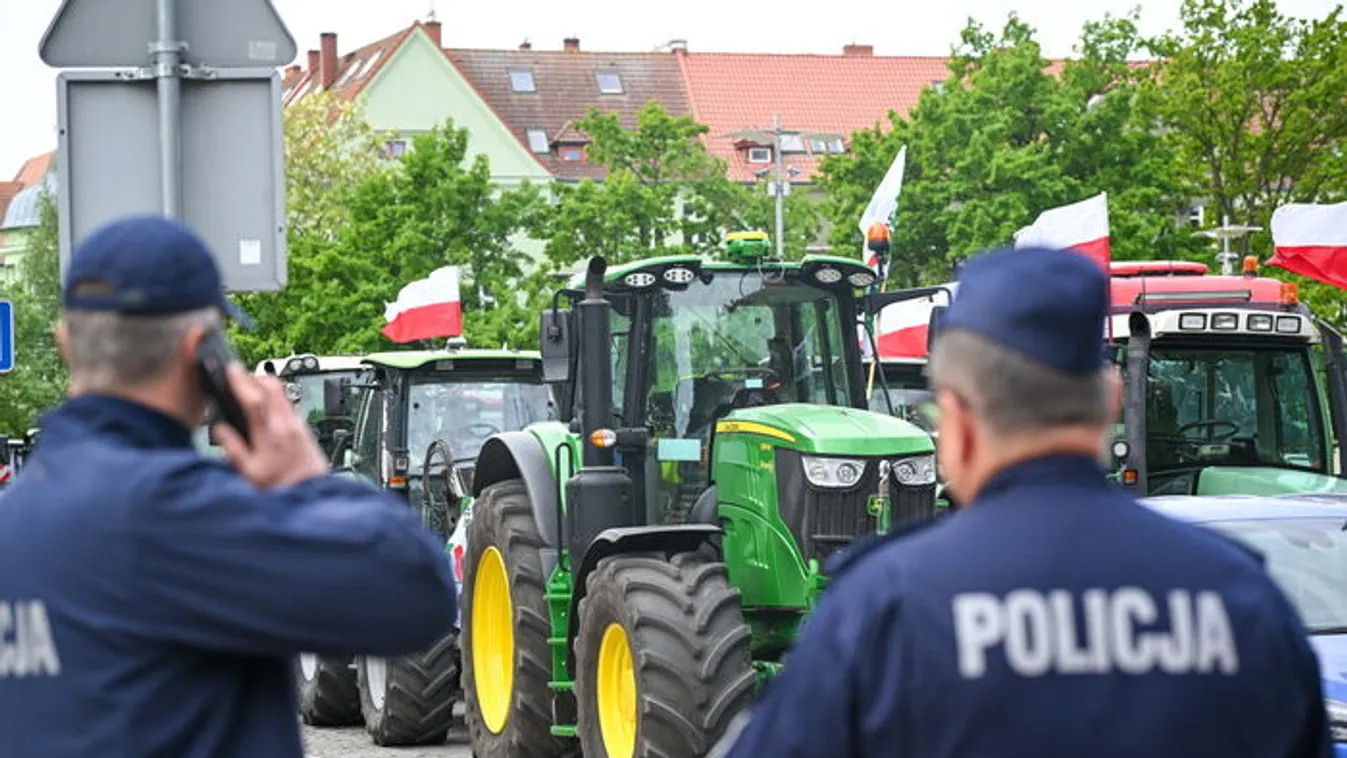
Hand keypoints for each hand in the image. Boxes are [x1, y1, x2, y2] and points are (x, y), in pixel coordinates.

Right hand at [214, 364, 329, 488]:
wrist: (311, 495)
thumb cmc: (281, 488)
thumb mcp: (249, 473)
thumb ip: (233, 449)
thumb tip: (220, 430)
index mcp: (270, 435)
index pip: (255, 399)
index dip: (242, 381)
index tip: (232, 369)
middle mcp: (287, 426)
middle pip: (274, 387)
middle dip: (255, 377)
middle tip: (240, 377)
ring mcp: (299, 426)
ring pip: (284, 394)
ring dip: (267, 386)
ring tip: (251, 389)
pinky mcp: (306, 430)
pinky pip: (291, 405)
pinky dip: (277, 399)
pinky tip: (269, 408)